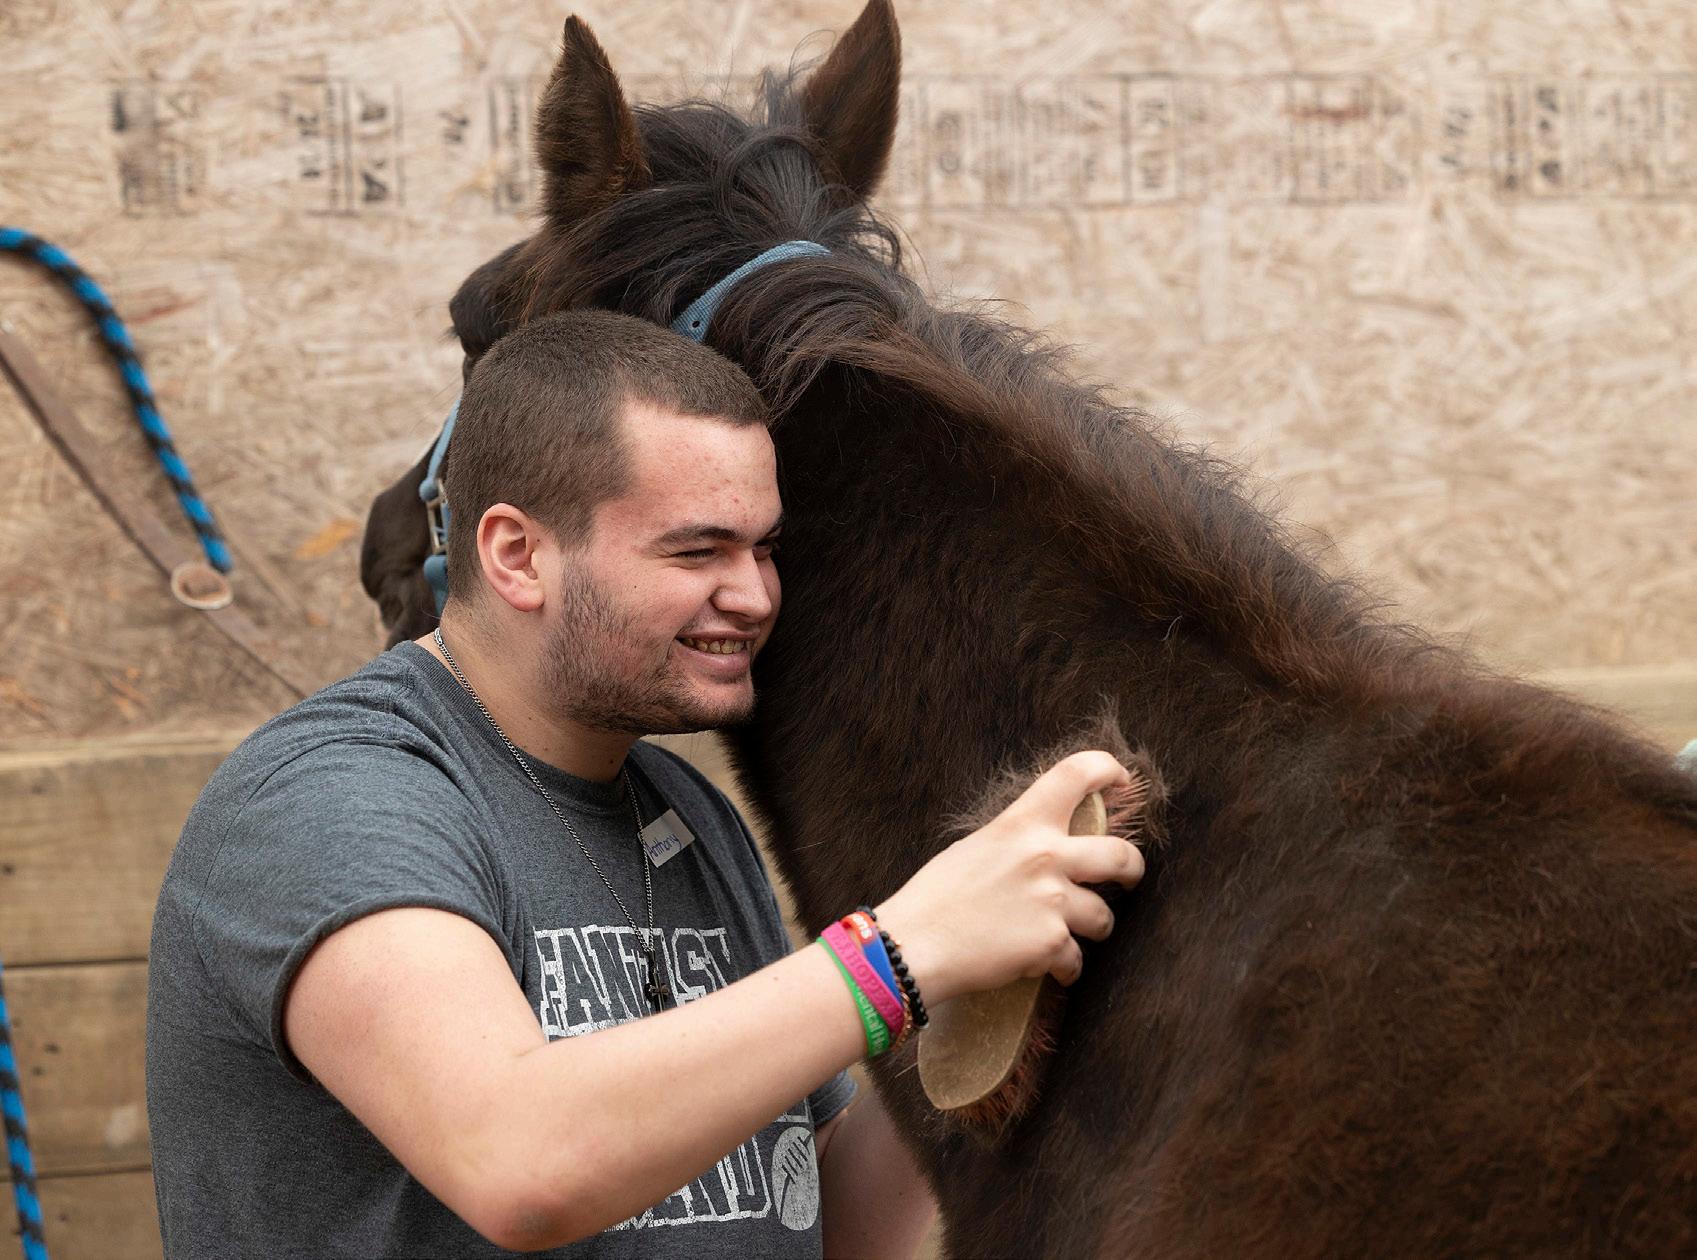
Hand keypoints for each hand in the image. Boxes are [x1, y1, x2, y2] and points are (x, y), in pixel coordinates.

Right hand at [873, 751, 1145, 1005]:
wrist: (913, 945)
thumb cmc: (934, 897)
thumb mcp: (977, 848)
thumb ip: (1018, 842)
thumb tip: (1047, 845)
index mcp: (1022, 824)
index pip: (1076, 774)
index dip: (1108, 770)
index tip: (1121, 781)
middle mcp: (1045, 856)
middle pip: (1121, 855)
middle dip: (1132, 869)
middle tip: (1128, 876)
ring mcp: (1053, 902)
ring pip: (1104, 916)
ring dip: (1093, 929)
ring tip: (1070, 936)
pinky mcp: (1052, 944)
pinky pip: (1076, 960)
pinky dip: (1064, 968)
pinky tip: (1047, 969)